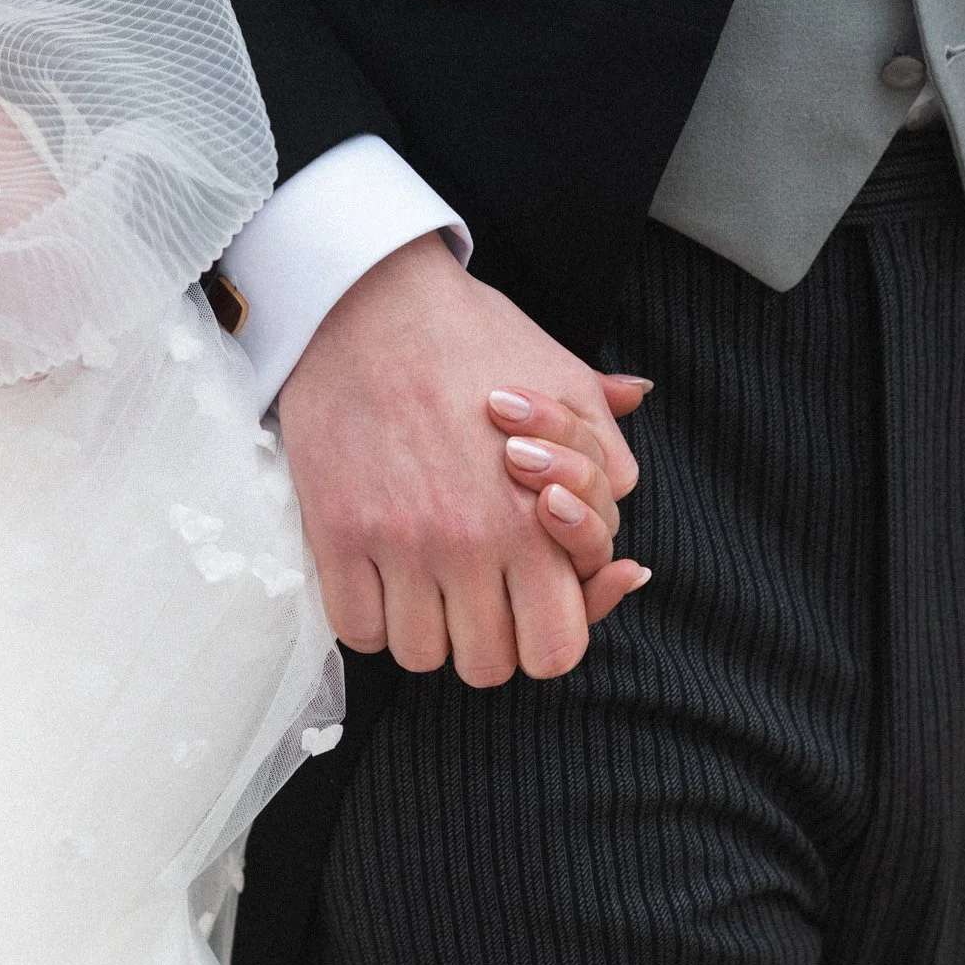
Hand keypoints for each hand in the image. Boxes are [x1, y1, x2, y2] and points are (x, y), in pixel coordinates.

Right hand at [278, 232, 639, 686]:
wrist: (369, 298)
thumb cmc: (471, 338)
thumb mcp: (561, 380)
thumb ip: (603, 450)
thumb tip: (627, 505)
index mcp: (538, 516)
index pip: (557, 648)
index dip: (547, 638)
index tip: (527, 606)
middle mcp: (472, 540)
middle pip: (488, 666)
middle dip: (485, 640)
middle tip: (474, 597)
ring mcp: (400, 542)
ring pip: (421, 656)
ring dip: (425, 630)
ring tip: (424, 582)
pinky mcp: (337, 533)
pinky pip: (358, 630)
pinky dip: (371, 617)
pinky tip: (379, 577)